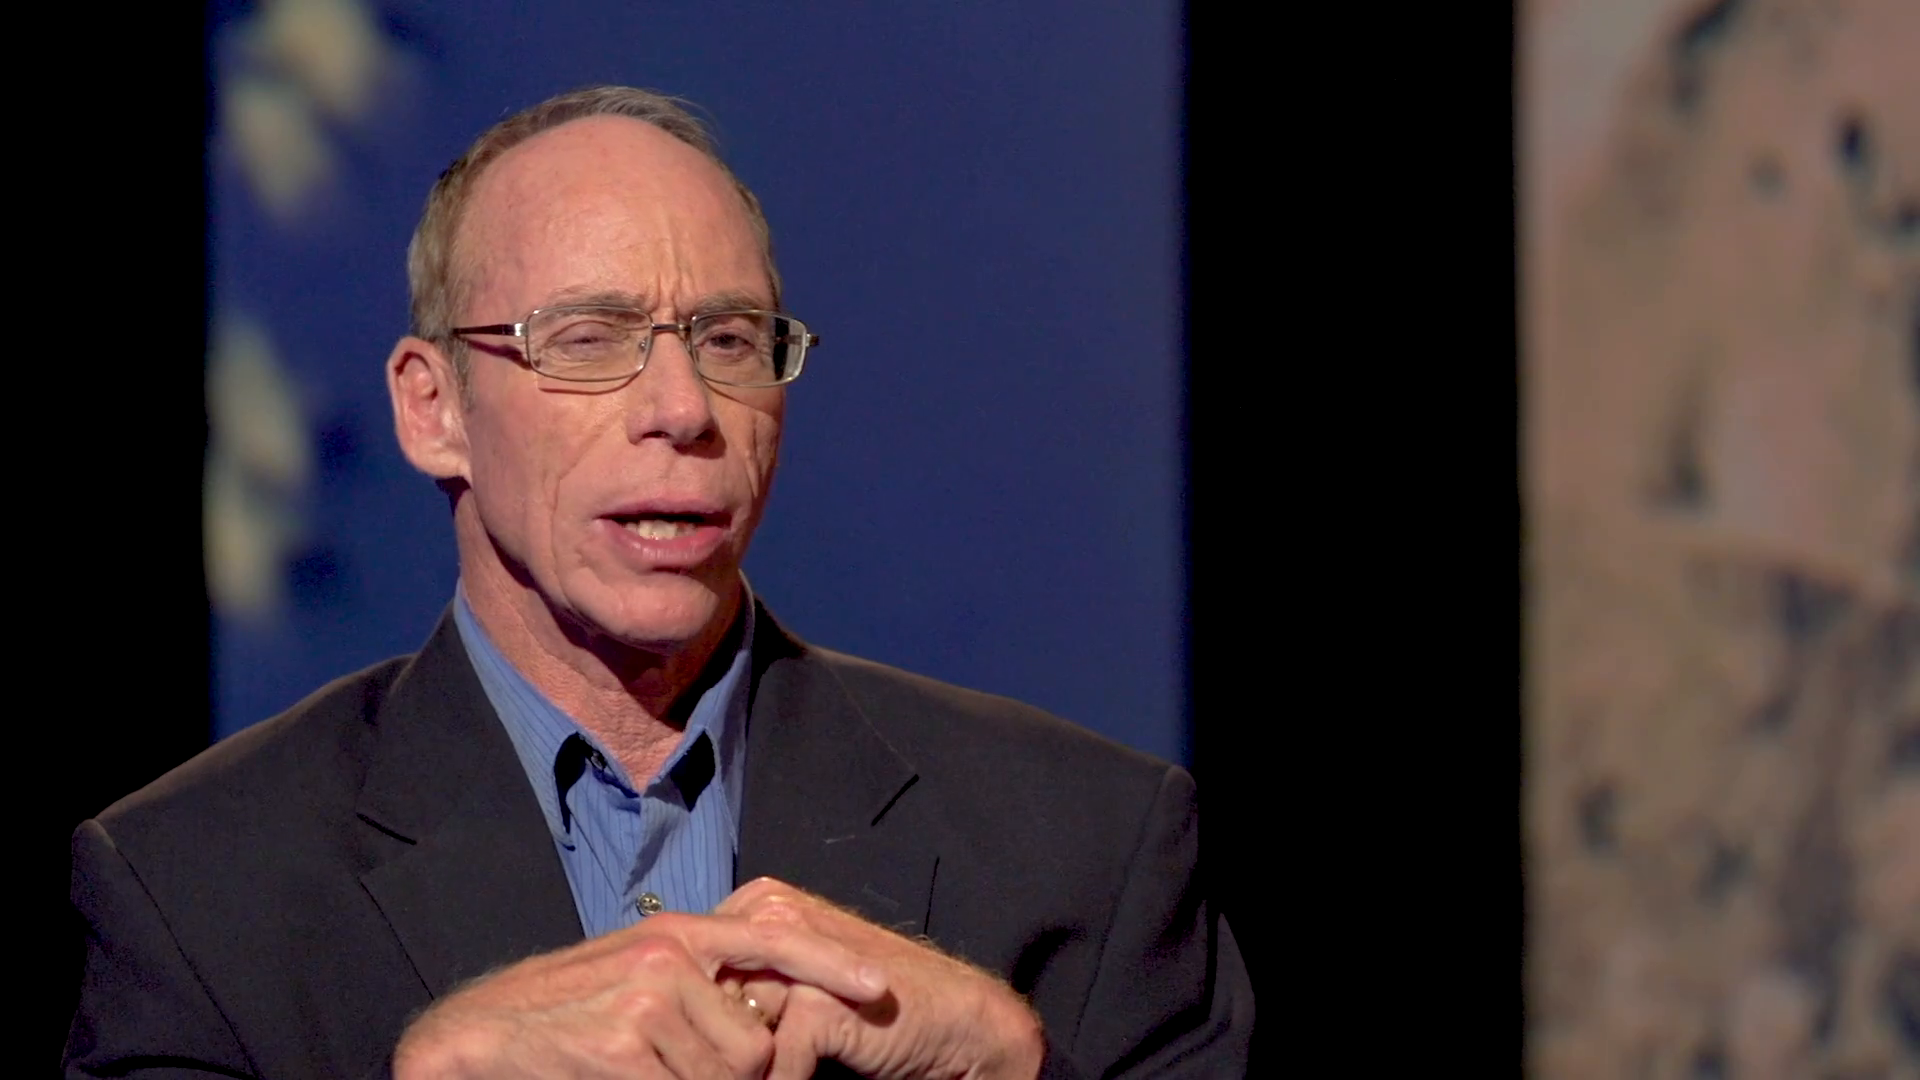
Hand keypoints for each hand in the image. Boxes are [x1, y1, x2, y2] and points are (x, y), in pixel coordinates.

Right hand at [391, 896, 889, 1078]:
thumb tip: (760, 1019)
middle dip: (735, 1074)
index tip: (878, 988)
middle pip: (756, 1040)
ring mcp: (647, 999)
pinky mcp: (626, 1046)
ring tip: (641, 1073)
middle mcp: (668, 955)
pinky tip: (619, 1078)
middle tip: (673, 1070)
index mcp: (676, 933)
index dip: (831, 964)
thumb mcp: (633, 977)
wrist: (477, 1035)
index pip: (774, 937)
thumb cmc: (562, 1014)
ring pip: (730, 1074)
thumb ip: (695, 985)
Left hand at [715, 879, 1044, 1079]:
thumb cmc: (874, 1001)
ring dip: (745, 1065)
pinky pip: (770, 1060)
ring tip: (767, 1070)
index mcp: (763, 902)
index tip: (701, 1038)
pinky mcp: (821, 1002)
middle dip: (716, 1037)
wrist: (954, 1018)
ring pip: (731, 1029)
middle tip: (728, 1062)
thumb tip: (675, 1005)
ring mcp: (796, 955)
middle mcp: (773, 913)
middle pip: (705, 993)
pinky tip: (806, 1077)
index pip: (691, 960)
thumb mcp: (794, 974)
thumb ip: (743, 975)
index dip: (696, 1008)